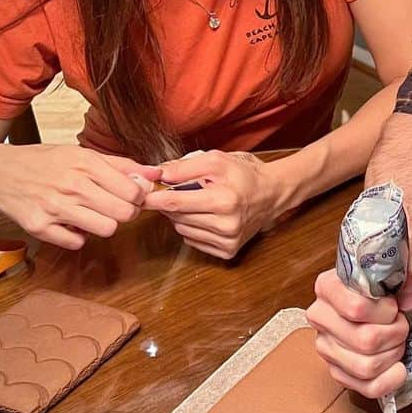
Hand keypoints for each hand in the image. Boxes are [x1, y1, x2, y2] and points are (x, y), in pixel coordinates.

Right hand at [0, 144, 159, 248]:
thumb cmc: (45, 162)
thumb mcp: (81, 154)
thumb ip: (122, 165)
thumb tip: (156, 173)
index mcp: (85, 163)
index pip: (133, 191)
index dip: (137, 197)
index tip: (130, 195)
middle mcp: (71, 185)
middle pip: (124, 213)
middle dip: (125, 212)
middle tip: (113, 207)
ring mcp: (54, 207)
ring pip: (106, 229)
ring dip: (104, 225)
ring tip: (92, 215)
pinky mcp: (39, 226)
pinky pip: (77, 243)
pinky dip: (78, 237)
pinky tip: (70, 223)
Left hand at [143, 150, 280, 259]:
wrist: (272, 195)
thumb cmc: (243, 175)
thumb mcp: (216, 161)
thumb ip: (183, 167)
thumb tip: (155, 174)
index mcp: (224, 200)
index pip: (176, 202)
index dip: (154, 198)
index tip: (139, 195)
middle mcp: (227, 225)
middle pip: (177, 217)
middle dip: (170, 203)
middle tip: (174, 191)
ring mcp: (228, 241)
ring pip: (183, 230)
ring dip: (182, 216)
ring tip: (198, 202)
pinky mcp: (228, 251)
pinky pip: (193, 241)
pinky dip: (193, 229)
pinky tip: (206, 217)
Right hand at [306, 237, 411, 397]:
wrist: (402, 286)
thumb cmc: (398, 273)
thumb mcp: (408, 259)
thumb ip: (411, 268)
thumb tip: (407, 299)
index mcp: (328, 286)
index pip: (356, 309)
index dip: (385, 311)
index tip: (394, 303)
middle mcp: (320, 317)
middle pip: (364, 341)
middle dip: (396, 334)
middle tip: (401, 322)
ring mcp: (327, 346)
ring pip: (366, 367)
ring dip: (394, 355)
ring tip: (399, 340)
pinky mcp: (340, 370)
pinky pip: (365, 388)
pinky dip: (389, 381)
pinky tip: (399, 368)